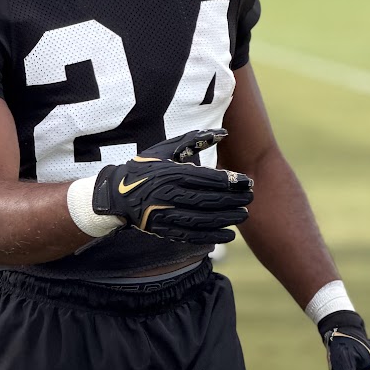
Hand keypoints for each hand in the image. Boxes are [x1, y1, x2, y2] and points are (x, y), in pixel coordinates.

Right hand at [91, 129, 253, 244]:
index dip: (231, 181)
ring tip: (244, 216)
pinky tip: (228, 234)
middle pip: (209, 200)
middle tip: (251, 198)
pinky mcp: (164, 229)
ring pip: (203, 219)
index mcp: (172, 172)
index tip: (248, 182)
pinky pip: (192, 235)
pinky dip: (212, 236)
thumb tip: (223, 133)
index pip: (208, 178)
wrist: (118, 194)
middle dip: (234, 200)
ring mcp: (166, 214)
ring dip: (227, 219)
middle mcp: (169, 194)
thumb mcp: (167, 148)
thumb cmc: (147, 166)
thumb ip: (195, 139)